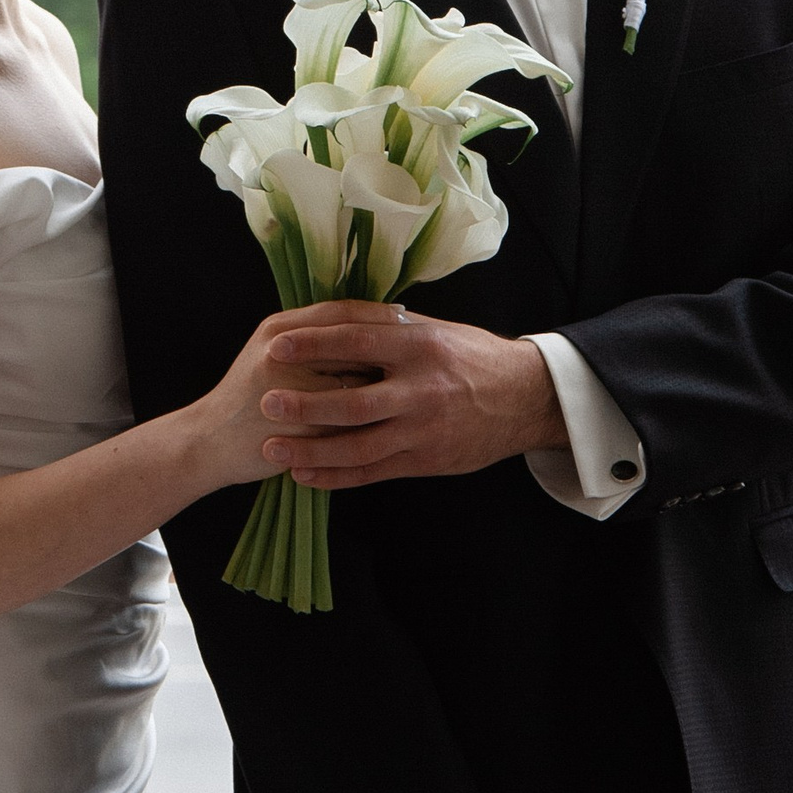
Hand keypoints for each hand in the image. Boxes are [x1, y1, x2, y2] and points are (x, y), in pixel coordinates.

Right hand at [185, 299, 394, 495]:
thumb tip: (369, 323)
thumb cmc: (248, 397)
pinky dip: (371, 421)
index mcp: (279, 330)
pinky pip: (345, 423)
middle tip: (424, 353)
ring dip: (387, 387)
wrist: (208, 442)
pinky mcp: (293, 428)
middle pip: (354, 345)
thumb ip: (312, 337)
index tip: (410, 319)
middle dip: (392, 351)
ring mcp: (287, 391)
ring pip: (355, 384)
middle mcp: (281, 353)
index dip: (379, 316)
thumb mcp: (272, 351)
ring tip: (413, 388)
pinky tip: (392, 422)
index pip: (341, 313)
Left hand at [257, 308, 565, 484]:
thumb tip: (334, 314)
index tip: (278, 346)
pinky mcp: (426, 462)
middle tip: (266, 402)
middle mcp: (421, 390)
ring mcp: (423, 431)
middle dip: (306, 405)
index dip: (315, 345)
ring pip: (359, 447)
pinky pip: (374, 473)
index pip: (358, 341)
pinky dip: (337, 478)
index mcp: (420, 347)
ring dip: (312, 451)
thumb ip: (389, 327)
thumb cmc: (474, 356)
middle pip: (354, 402)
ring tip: (274, 450)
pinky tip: (307, 477)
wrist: (526, 399)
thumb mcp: (437, 330)